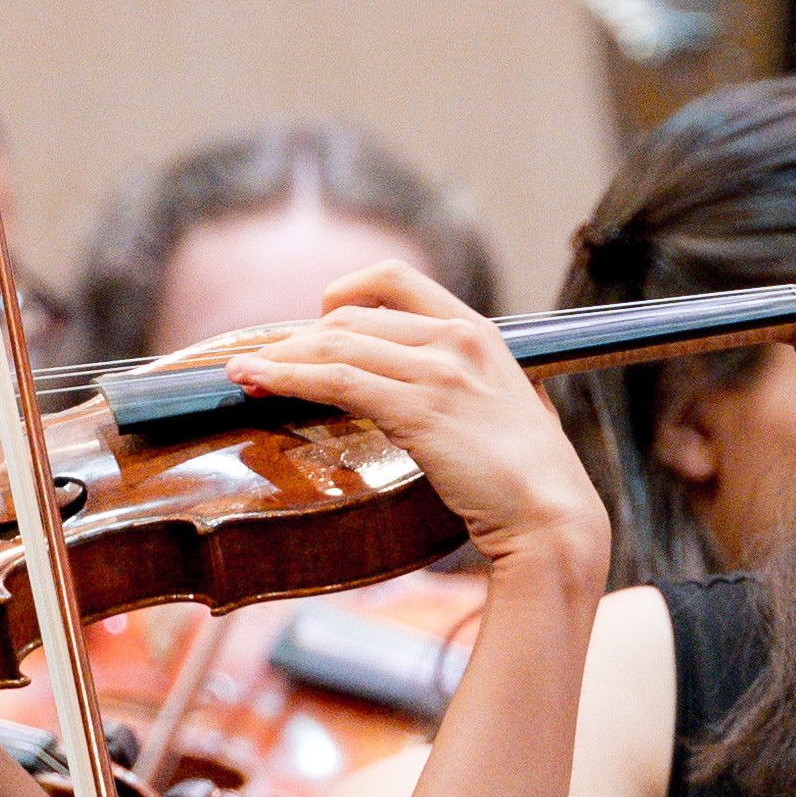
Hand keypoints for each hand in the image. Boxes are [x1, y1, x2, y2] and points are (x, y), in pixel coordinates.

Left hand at [204, 263, 607, 593]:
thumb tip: (426, 395)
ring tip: (242, 372)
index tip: (316, 319)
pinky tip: (261, 384)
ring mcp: (440, 372)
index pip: (396, 280)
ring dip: (281, 358)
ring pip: (338, 345)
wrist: (553, 517)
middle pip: (354, 317)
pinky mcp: (420, 410)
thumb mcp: (501, 409)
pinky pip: (339, 382)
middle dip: (298, 339)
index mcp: (478, 332)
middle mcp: (458, 340)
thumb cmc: (528, 478)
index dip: (344, 293)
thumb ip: (465, 387)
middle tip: (264, 364)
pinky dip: (290, 379)